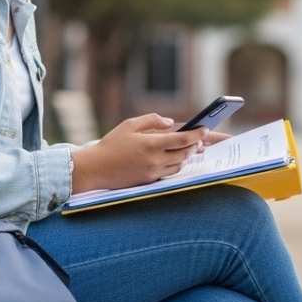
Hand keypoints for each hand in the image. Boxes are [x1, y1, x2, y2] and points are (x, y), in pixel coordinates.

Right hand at [70, 113, 209, 192]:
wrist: (95, 169)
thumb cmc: (111, 144)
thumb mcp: (129, 125)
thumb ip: (152, 120)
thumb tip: (170, 122)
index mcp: (151, 144)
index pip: (182, 139)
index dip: (196, 135)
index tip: (205, 130)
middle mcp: (155, 160)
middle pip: (184, 153)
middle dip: (194, 145)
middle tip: (199, 139)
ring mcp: (153, 172)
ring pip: (179, 165)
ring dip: (186, 156)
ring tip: (189, 148)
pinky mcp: (149, 180)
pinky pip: (169, 172)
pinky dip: (176, 165)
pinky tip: (175, 158)